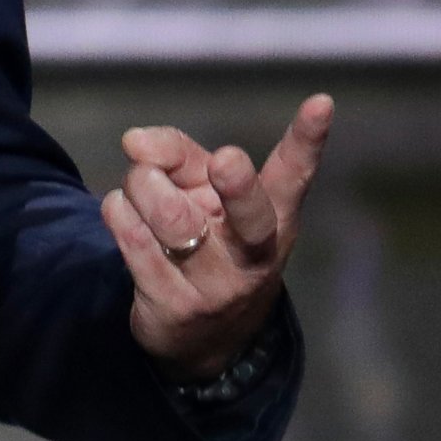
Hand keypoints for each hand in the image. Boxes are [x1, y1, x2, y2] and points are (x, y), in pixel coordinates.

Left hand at [99, 93, 333, 381]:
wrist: (198, 337)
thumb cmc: (204, 238)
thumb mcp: (202, 192)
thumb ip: (176, 153)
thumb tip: (136, 141)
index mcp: (274, 218)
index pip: (293, 176)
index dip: (307, 141)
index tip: (321, 102)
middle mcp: (255, 255)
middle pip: (250, 214)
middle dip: (238, 186)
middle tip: (226, 161)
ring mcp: (217, 286)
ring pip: (171, 215)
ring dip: (142, 185)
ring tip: (141, 187)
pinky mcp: (174, 305)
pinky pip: (133, 238)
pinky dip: (118, 211)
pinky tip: (121, 211)